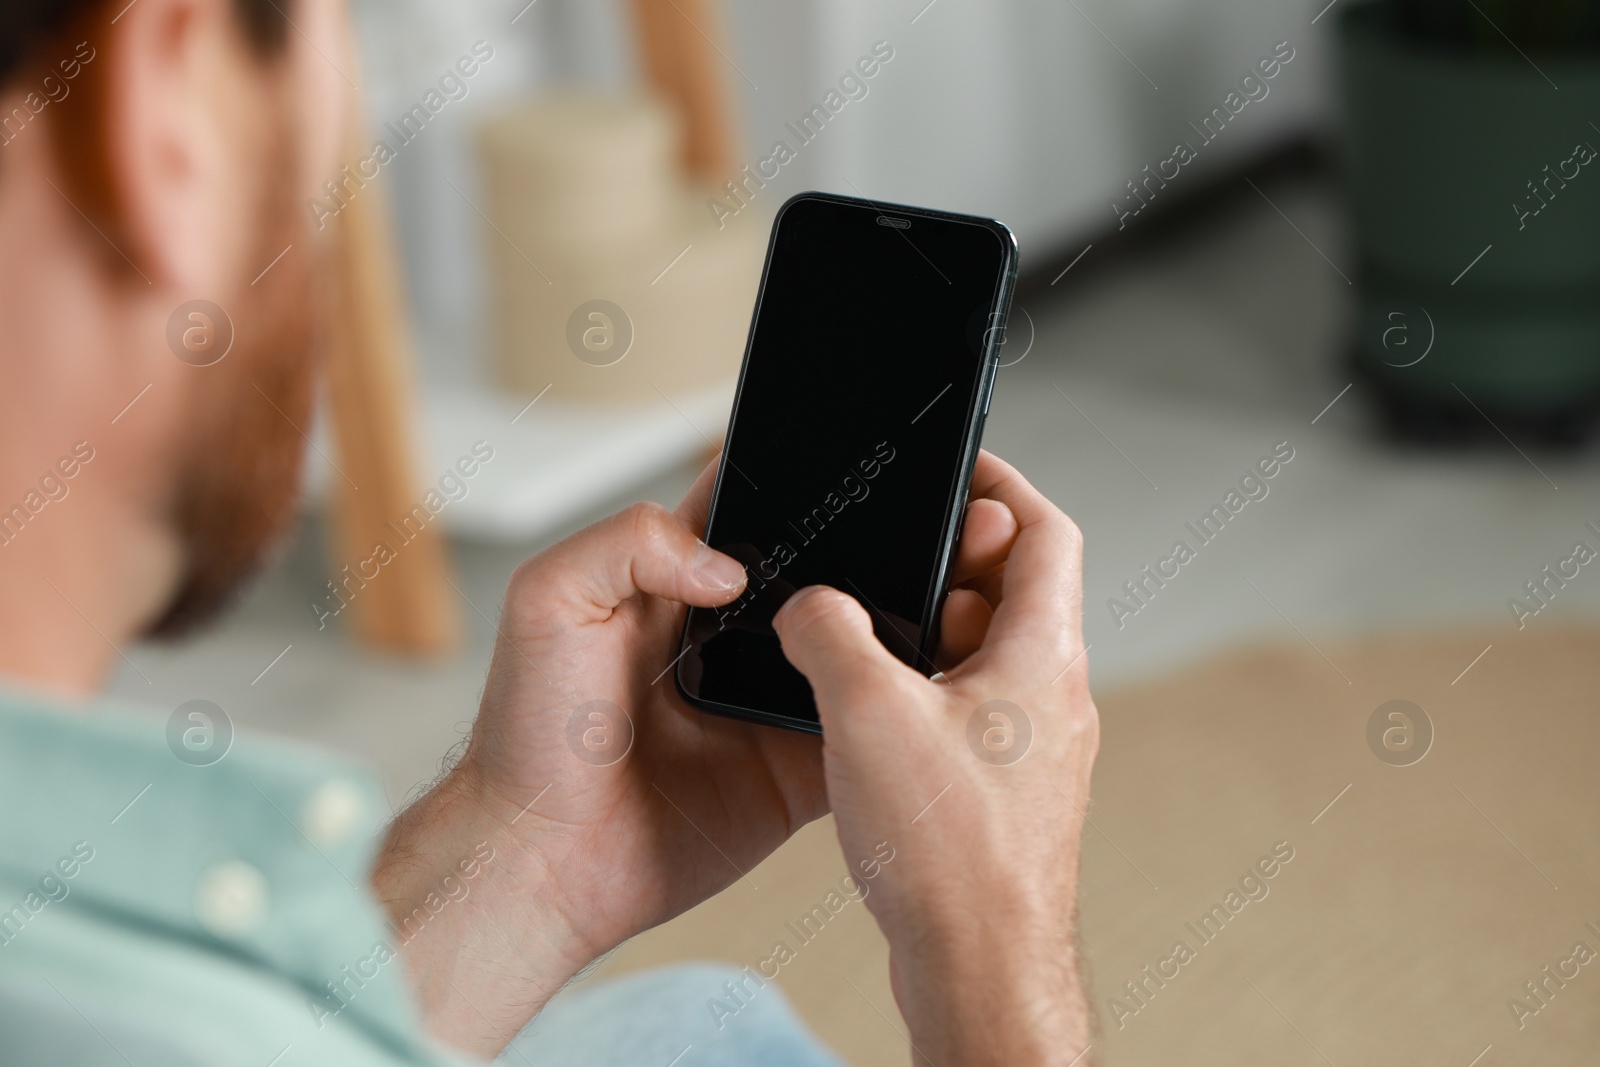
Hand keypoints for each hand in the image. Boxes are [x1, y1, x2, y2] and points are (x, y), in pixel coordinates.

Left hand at [372, 454, 1029, 1054]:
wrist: (539, 858)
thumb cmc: (528, 732)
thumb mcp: (549, 600)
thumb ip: (628, 543)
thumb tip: (730, 565)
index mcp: (680, 582)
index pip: (756, 509)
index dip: (799, 481)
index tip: (851, 463)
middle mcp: (736, 638)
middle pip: (827, 577)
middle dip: (872, 555)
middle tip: (916, 542)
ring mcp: (772, 706)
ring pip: (859, 655)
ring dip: (895, 638)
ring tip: (942, 612)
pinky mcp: (797, 775)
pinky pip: (867, 742)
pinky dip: (897, 725)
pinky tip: (921, 702)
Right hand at [774, 451, 1098, 1066]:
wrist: (979, 970)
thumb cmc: (951, 854)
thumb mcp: (867, 712)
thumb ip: (831, 632)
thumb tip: (811, 607)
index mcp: (1041, 657)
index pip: (1044, 530)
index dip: (999, 483)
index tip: (957, 466)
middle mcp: (1052, 697)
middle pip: (1012, 591)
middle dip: (944, 568)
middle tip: (883, 569)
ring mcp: (1035, 749)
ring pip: (984, 655)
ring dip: (927, 637)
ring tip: (860, 649)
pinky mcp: (1006, 793)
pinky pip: (969, 713)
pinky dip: (923, 696)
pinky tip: (868, 723)